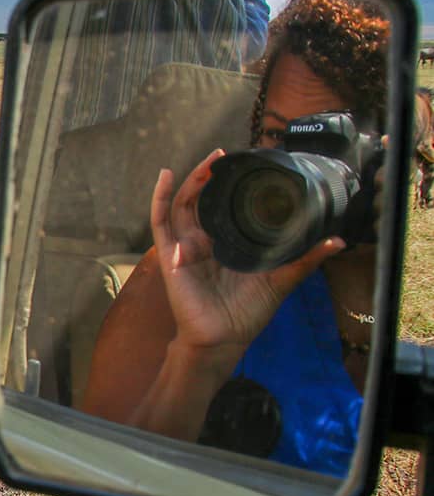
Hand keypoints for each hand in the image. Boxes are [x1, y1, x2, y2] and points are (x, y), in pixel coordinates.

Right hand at [150, 149, 345, 351]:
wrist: (222, 339)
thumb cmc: (247, 314)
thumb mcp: (281, 280)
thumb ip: (304, 259)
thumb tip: (337, 241)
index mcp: (227, 245)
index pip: (225, 208)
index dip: (232, 186)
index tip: (247, 166)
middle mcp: (204, 242)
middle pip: (203, 200)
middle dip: (211, 176)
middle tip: (226, 156)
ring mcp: (185, 246)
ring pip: (184, 203)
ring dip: (194, 179)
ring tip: (210, 160)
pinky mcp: (170, 254)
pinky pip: (160, 221)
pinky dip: (159, 196)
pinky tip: (165, 174)